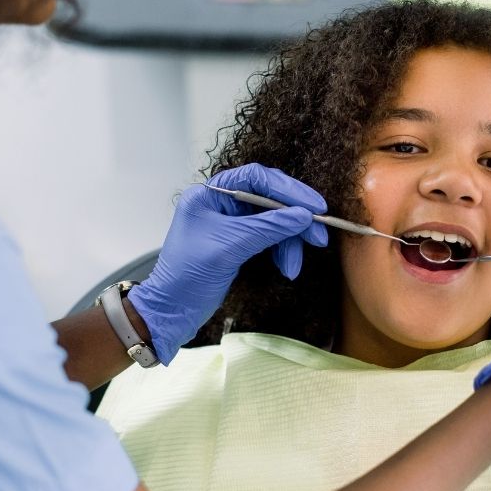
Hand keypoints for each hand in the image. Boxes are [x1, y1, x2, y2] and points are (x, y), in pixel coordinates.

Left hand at [128, 164, 327, 363]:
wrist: (172, 312)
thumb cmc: (188, 276)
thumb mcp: (230, 247)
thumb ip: (267, 228)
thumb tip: (303, 216)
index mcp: (209, 194)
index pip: (256, 178)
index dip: (288, 189)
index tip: (315, 206)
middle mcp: (220, 203)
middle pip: (268, 199)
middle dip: (294, 219)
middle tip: (318, 237)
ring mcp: (229, 223)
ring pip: (272, 221)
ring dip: (289, 242)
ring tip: (293, 266)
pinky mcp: (237, 242)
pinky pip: (268, 237)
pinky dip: (280, 250)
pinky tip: (286, 266)